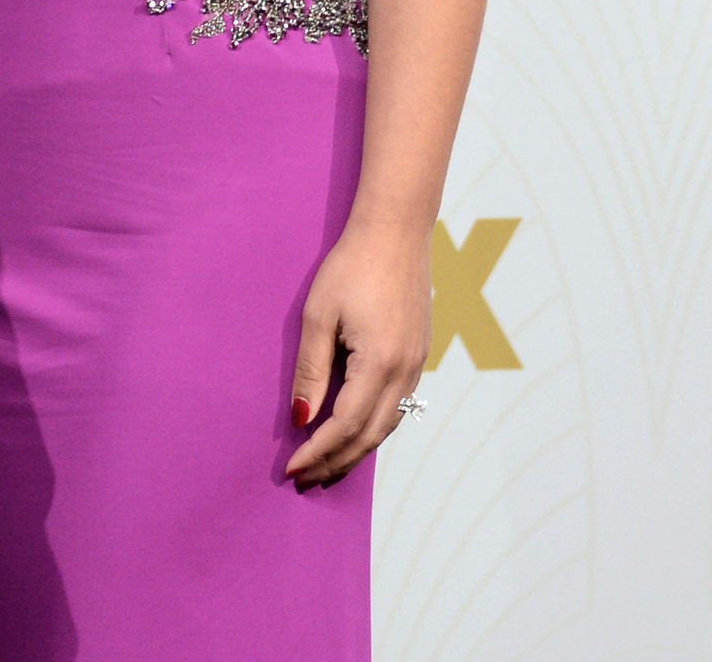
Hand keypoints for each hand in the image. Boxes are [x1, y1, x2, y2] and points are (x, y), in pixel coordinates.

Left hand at [286, 220, 430, 489]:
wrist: (396, 233)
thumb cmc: (351, 267)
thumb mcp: (318, 315)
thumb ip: (310, 371)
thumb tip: (299, 418)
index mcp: (379, 364)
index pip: (344, 427)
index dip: (317, 452)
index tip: (292, 469)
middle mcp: (405, 373)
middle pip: (369, 436)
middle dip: (336, 461)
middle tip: (306, 479)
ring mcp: (417, 366)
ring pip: (387, 425)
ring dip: (356, 449)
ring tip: (326, 464)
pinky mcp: (419, 356)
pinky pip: (398, 406)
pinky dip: (374, 427)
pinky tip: (354, 430)